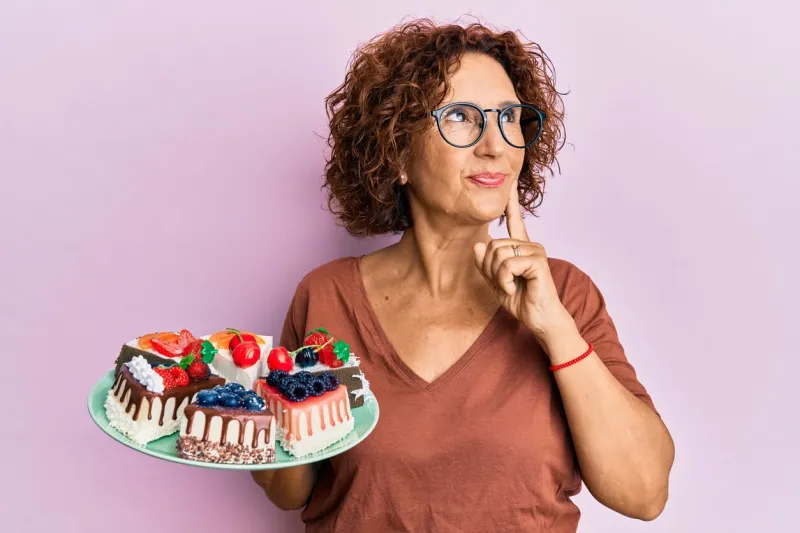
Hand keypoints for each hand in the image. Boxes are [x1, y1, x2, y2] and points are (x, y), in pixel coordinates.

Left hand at [473, 180, 572, 341]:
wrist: (540, 319)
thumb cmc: (521, 301)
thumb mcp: (496, 283)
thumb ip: (486, 265)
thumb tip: (478, 245)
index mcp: (520, 247)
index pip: (514, 221)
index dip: (511, 203)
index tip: (510, 183)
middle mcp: (530, 244)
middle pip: (493, 245)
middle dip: (490, 268)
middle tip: (503, 284)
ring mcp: (535, 251)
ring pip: (499, 254)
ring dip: (497, 276)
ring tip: (510, 287)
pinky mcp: (538, 261)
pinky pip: (508, 264)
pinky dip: (505, 281)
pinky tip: (515, 289)